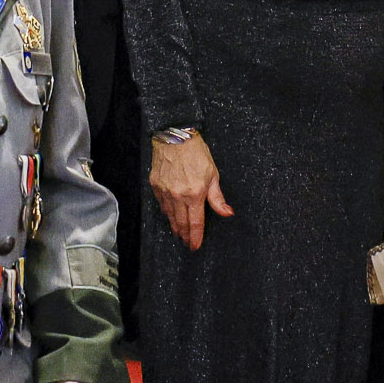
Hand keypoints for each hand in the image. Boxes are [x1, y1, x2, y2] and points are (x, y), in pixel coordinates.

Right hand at [148, 134, 231, 249]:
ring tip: (179, 234)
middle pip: (181, 223)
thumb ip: (217, 198)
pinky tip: (170, 216)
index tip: (195, 246)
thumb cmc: (196, 153)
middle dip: (185, 236)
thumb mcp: (213, 174)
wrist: (176, 136)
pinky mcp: (155, 185)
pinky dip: (167, 213)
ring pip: (170, 216)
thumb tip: (227, 213)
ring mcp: (165, 191)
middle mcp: (178, 196)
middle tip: (187, 243)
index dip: (196, 237)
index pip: (195, 223)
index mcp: (195, 194)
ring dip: (175, 227)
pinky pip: (162, 205)